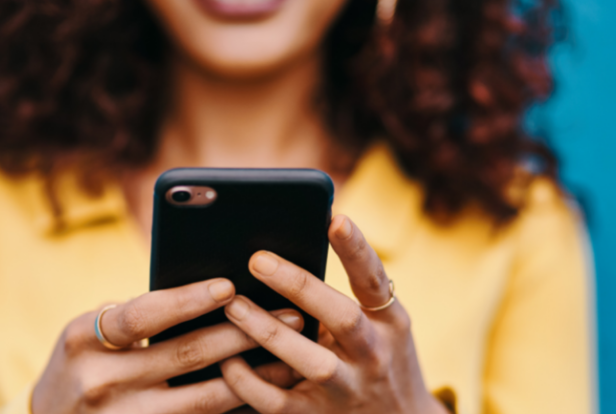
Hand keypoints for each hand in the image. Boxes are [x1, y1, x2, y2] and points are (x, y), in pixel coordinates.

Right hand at [32, 278, 304, 413]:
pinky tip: (266, 395)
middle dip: (243, 333)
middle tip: (290, 315)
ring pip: (202, 399)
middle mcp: (100, 382)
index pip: (141, 316)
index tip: (230, 286)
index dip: (186, 300)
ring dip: (253, 375)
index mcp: (82, 340)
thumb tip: (208, 292)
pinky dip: (235, 408)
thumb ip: (131, 317)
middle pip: (184, 355)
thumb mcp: (84, 336)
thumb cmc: (78, 367)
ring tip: (291, 356)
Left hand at [219, 215, 449, 413]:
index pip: (374, 280)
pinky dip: (249, 382)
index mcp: (388, 323)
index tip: (335, 219)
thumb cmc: (377, 359)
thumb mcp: (381, 326)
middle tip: (257, 259)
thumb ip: (348, 296)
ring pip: (310, 363)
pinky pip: (277, 402)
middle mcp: (373, 355)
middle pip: (342, 318)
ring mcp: (347, 390)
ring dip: (268, 333)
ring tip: (233, 306)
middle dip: (299, 287)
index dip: (357, 249)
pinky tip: (227, 360)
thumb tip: (296, 247)